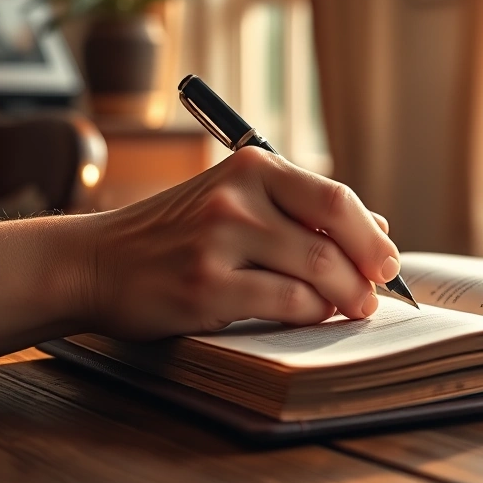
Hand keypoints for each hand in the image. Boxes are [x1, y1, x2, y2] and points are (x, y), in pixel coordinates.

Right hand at [79, 147, 400, 338]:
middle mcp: (237, 196)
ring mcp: (219, 240)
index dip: (371, 235)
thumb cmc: (177, 234)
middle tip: (374, 296)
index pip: (335, 198)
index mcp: (252, 167)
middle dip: (367, 271)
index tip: (387, 262)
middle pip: (332, 236)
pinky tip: (311, 315)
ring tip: (350, 309)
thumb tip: (379, 227)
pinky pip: (286, 302)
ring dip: (344, 297)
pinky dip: (311, 313)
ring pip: (316, 271)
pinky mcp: (205, 286)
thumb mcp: (236, 201)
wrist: (96, 262)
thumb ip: (302, 210)